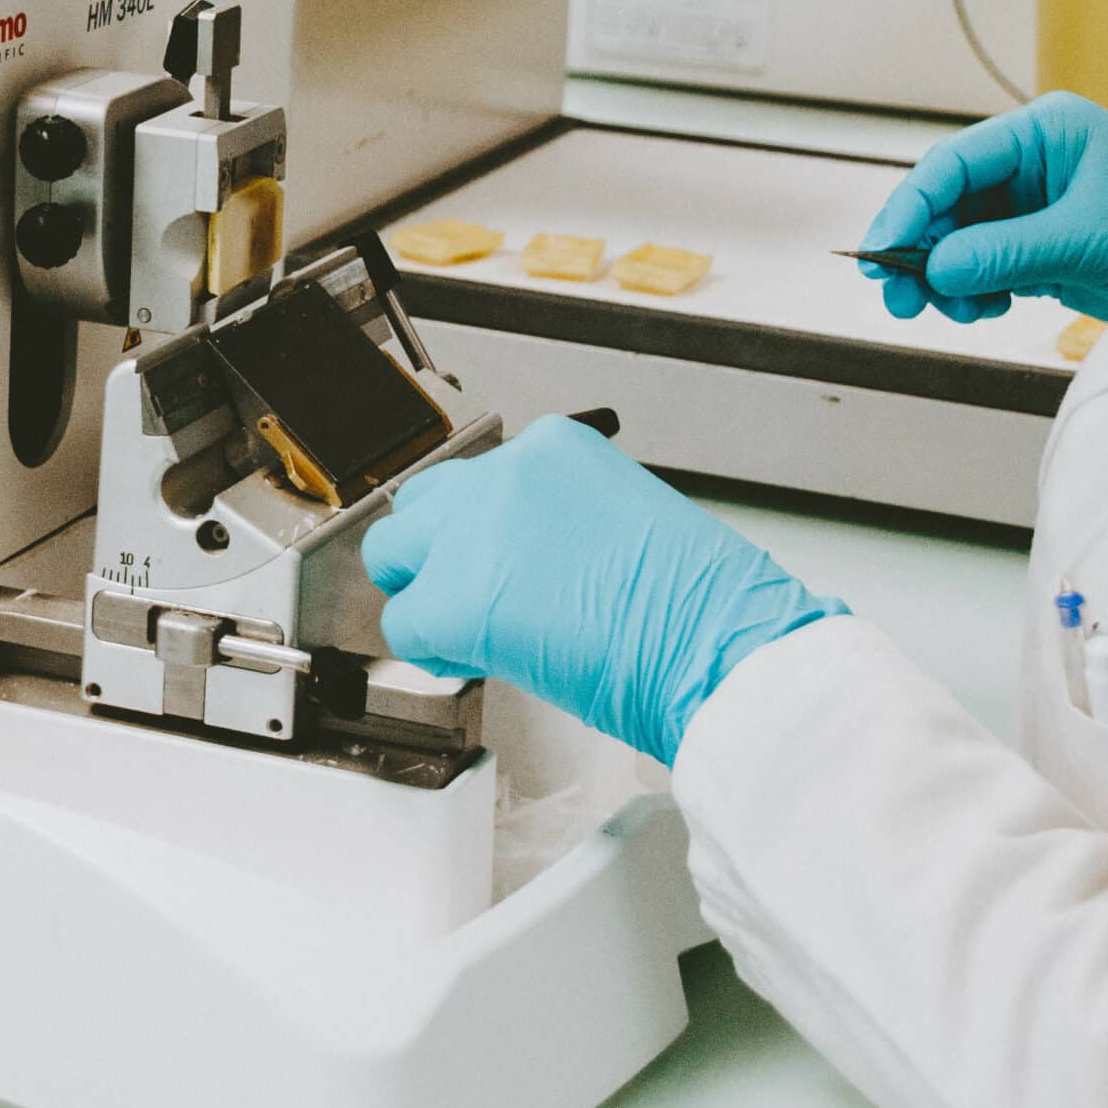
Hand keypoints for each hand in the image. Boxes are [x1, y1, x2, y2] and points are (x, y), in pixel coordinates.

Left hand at [361, 417, 845, 765]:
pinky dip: (433, 650)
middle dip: (439, 549)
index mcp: (553, 447)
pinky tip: (477, 660)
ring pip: (395, 553)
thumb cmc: (698, 600)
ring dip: (422, 590)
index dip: (492, 531)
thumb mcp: (626, 521)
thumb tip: (529, 558)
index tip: (513, 563)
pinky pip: (404, 627)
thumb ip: (560, 520)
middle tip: (472, 592)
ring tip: (468, 628)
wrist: (713, 642)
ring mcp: (471, 532)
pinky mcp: (453, 598)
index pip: (486, 476)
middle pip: (425, 501)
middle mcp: (504, 474)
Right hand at [860, 92, 1107, 323]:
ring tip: (956, 311)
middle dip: (921, 250)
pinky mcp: (1048, 247)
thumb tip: (935, 267)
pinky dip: (974, 291)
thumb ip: (1003, 251)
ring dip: (946, 278)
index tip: (883, 251)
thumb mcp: (1087, 237)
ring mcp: (1040, 207)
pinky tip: (985, 308)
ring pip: (961, 239)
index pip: (953, 163)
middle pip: (948, 203)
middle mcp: (1037, 163)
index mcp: (1046, 132)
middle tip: (898, 296)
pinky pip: (986, 266)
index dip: (910, 207)